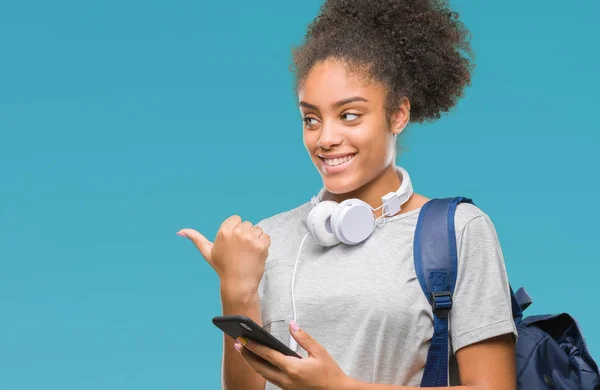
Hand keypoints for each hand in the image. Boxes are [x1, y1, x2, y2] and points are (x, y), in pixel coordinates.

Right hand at [177, 215, 270, 293]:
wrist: (238, 284)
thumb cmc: (223, 268)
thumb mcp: (208, 253)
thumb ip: (196, 239)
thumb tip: (180, 231)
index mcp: (223, 232)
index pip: (236, 219)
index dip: (236, 230)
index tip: (233, 244)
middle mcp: (236, 233)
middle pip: (247, 224)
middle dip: (246, 235)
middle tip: (240, 251)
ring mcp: (250, 239)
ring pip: (257, 229)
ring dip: (255, 239)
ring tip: (248, 253)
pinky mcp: (261, 245)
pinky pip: (266, 237)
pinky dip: (263, 245)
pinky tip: (256, 255)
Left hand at [235, 321, 351, 389]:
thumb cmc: (330, 373)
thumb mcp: (319, 352)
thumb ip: (304, 338)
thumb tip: (292, 325)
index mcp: (293, 368)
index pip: (267, 355)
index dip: (253, 346)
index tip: (242, 338)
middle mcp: (286, 379)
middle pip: (259, 367)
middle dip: (246, 355)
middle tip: (237, 343)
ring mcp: (286, 386)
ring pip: (263, 374)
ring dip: (252, 362)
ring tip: (244, 351)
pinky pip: (270, 378)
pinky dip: (262, 369)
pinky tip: (260, 362)